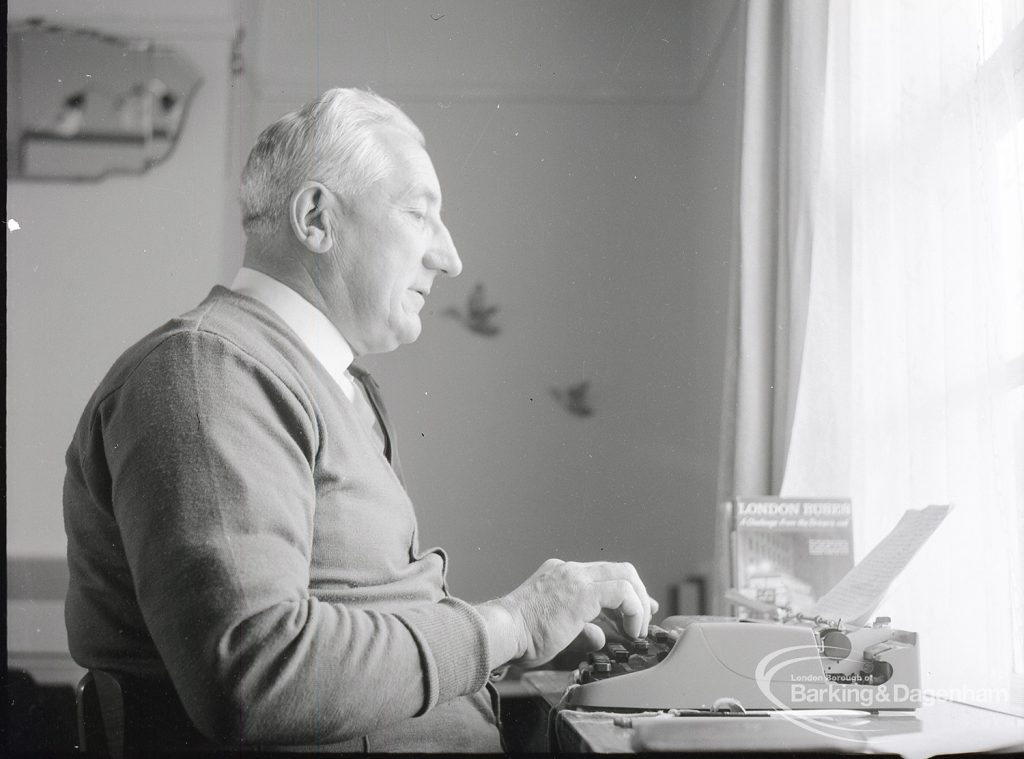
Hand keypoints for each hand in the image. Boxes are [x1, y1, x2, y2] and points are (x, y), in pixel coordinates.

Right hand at [488, 559, 657, 668]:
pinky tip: (631, 629)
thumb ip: (582, 630)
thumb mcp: (557, 631)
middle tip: (646, 616)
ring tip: (638, 628)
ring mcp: (575, 577)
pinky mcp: (582, 592)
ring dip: (639, 603)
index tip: (637, 611)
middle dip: (639, 592)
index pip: (602, 576)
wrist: (502, 631)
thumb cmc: (520, 636)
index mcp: (560, 575)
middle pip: (619, 570)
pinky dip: (634, 610)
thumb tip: (600, 636)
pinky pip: (622, 592)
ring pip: (625, 575)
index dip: (626, 593)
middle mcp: (569, 570)